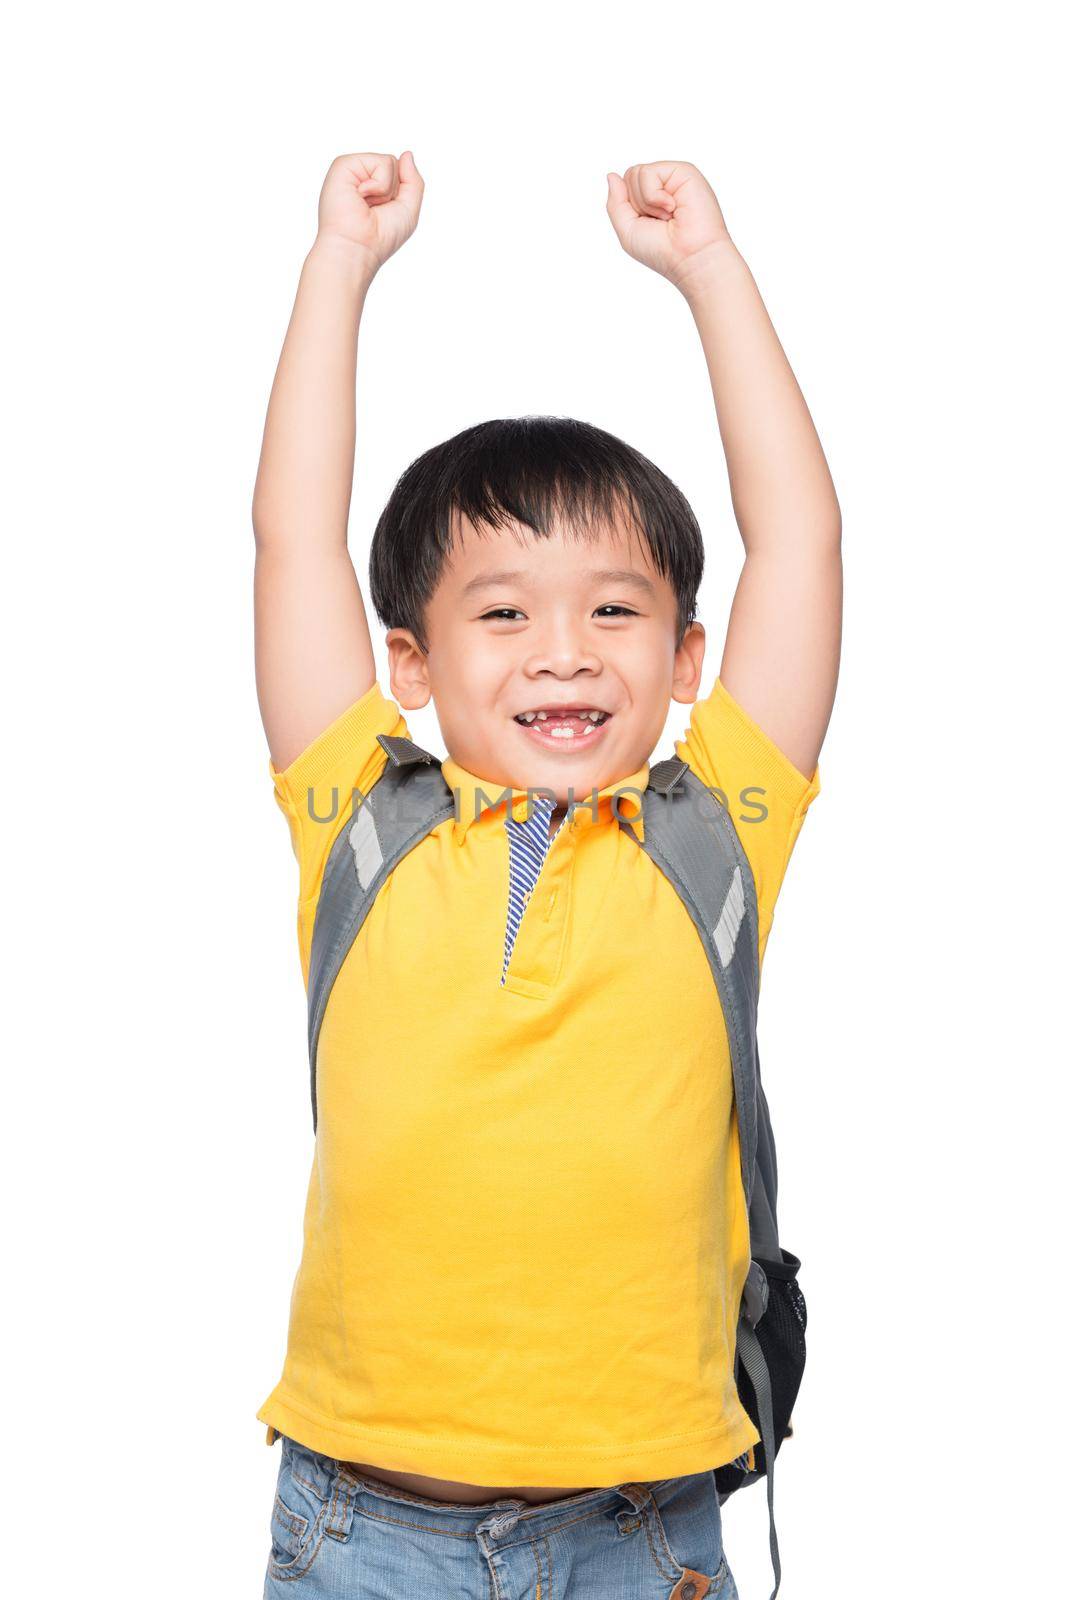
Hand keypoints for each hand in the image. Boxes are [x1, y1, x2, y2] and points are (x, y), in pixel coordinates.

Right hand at [316, 151, 423, 273]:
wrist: (358, 249)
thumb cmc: (380, 238)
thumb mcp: (408, 209)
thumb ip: (413, 180)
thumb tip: (407, 154)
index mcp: (374, 188)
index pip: (399, 173)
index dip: (400, 194)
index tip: (384, 213)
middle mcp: (362, 177)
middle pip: (395, 164)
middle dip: (394, 191)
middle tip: (375, 210)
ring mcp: (353, 170)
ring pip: (390, 161)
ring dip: (386, 189)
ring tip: (367, 205)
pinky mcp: (344, 165)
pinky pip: (380, 162)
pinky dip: (378, 185)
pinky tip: (361, 197)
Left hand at [606, 161, 732, 293]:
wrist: (690, 258)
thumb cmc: (662, 251)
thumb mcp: (627, 230)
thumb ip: (616, 203)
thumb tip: (611, 175)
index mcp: (650, 198)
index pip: (623, 186)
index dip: (628, 208)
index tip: (649, 225)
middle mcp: (662, 185)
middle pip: (628, 176)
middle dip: (636, 204)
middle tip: (660, 221)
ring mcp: (673, 177)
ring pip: (635, 173)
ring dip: (646, 202)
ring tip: (668, 215)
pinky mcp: (683, 171)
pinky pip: (648, 172)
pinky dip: (654, 196)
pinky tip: (672, 207)